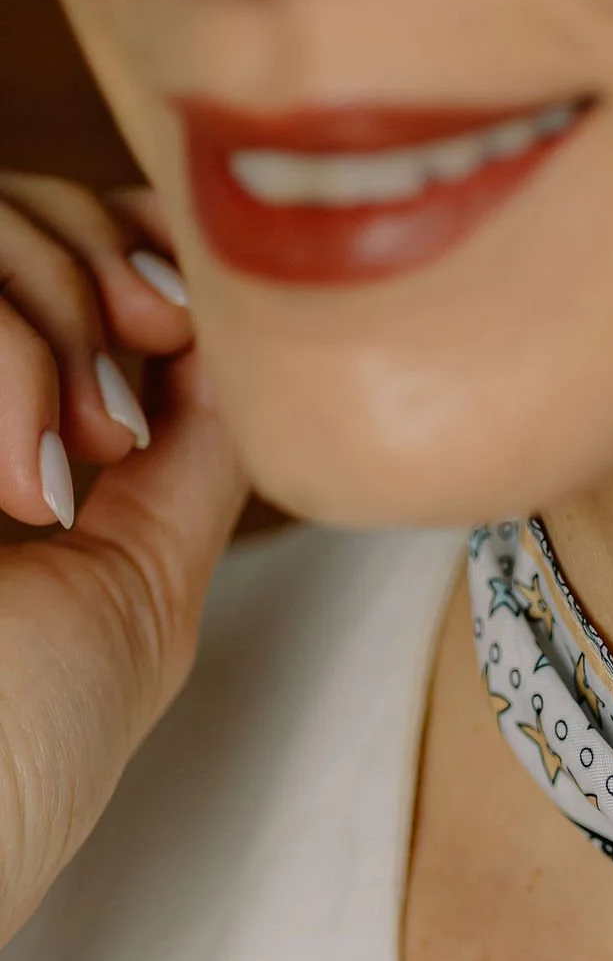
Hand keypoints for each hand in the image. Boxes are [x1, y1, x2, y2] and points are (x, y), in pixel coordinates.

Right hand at [0, 174, 247, 951]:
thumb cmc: (24, 752)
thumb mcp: (142, 588)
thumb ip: (191, 451)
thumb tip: (242, 333)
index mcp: (3, 419)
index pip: (66, 243)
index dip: (132, 240)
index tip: (177, 315)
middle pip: (22, 207)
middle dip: (97, 276)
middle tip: (120, 415)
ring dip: (51, 336)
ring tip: (56, 483)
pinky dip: (9, 365)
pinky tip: (16, 486)